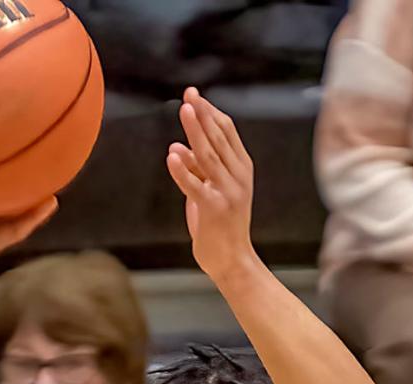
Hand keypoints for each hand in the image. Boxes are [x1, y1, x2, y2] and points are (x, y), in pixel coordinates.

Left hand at [165, 87, 257, 282]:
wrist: (232, 259)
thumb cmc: (220, 225)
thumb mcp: (210, 191)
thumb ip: (198, 170)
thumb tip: (177, 147)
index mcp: (241, 168)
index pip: (227, 132)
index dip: (210, 112)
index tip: (194, 96)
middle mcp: (238, 176)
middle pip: (219, 138)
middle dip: (203, 115)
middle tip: (189, 95)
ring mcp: (227, 191)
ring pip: (209, 155)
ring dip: (195, 132)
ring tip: (184, 111)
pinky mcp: (213, 208)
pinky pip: (195, 185)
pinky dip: (183, 170)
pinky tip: (172, 155)